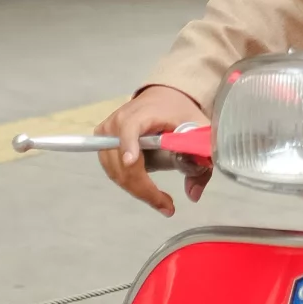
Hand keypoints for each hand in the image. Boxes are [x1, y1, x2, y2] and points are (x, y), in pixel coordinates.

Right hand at [96, 85, 208, 216]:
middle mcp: (117, 122)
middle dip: (144, 188)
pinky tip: (149, 191)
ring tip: (162, 202)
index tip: (132, 162)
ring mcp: (106, 134)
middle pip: (123, 162)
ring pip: (117, 172)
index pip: (129, 129)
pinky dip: (131, 184)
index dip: (130, 145)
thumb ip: (200, 155)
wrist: (161, 97)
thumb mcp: (197, 126)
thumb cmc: (178, 110)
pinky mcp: (102, 143)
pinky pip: (114, 171)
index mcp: (140, 113)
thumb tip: (193, 194)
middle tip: (167, 206)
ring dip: (139, 190)